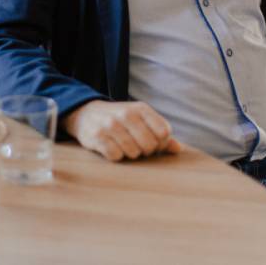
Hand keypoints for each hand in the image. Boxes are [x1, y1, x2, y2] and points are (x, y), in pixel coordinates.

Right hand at [63, 100, 181, 161]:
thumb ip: (160, 133)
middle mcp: (126, 114)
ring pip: (133, 153)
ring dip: (129, 154)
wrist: (86, 114)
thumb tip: (179, 148)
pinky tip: (111, 147)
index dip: (161, 143)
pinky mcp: (97, 136)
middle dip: (145, 151)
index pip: (164, 132)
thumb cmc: (120, 120)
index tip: (153, 142)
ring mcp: (110, 125)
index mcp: (141, 108)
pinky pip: (116, 156)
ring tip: (123, 145)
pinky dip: (115, 156)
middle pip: (150, 145)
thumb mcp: (140, 119)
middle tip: (136, 145)